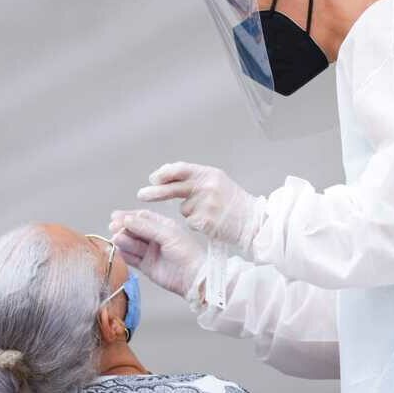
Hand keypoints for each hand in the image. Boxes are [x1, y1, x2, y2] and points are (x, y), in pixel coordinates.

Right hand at [108, 209, 205, 298]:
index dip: (128, 217)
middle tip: (113, 228)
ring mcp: (150, 252)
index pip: (142, 218)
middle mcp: (156, 238)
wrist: (193, 277)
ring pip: (131, 244)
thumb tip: (126, 219)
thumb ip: (146, 227)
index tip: (115, 217)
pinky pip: (131, 258)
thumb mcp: (168, 234)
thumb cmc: (187, 253)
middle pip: (134, 230)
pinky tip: (118, 251)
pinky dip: (123, 255)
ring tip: (116, 239)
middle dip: (123, 228)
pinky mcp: (146, 266)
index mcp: (164, 226)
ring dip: (123, 241)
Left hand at [137, 162, 262, 250]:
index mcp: (210, 174)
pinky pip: (190, 222)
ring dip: (191, 211)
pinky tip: (211, 222)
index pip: (180, 169)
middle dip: (155, 192)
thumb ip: (195, 178)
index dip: (164, 174)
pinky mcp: (205, 222)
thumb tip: (166, 177)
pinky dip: (197, 223)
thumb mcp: (218, 182)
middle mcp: (207, 187)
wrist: (253, 221)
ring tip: (211, 213)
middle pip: (173, 188)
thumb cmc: (234, 202)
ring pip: (184, 208)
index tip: (153, 179)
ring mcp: (206, 205)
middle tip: (141, 195)